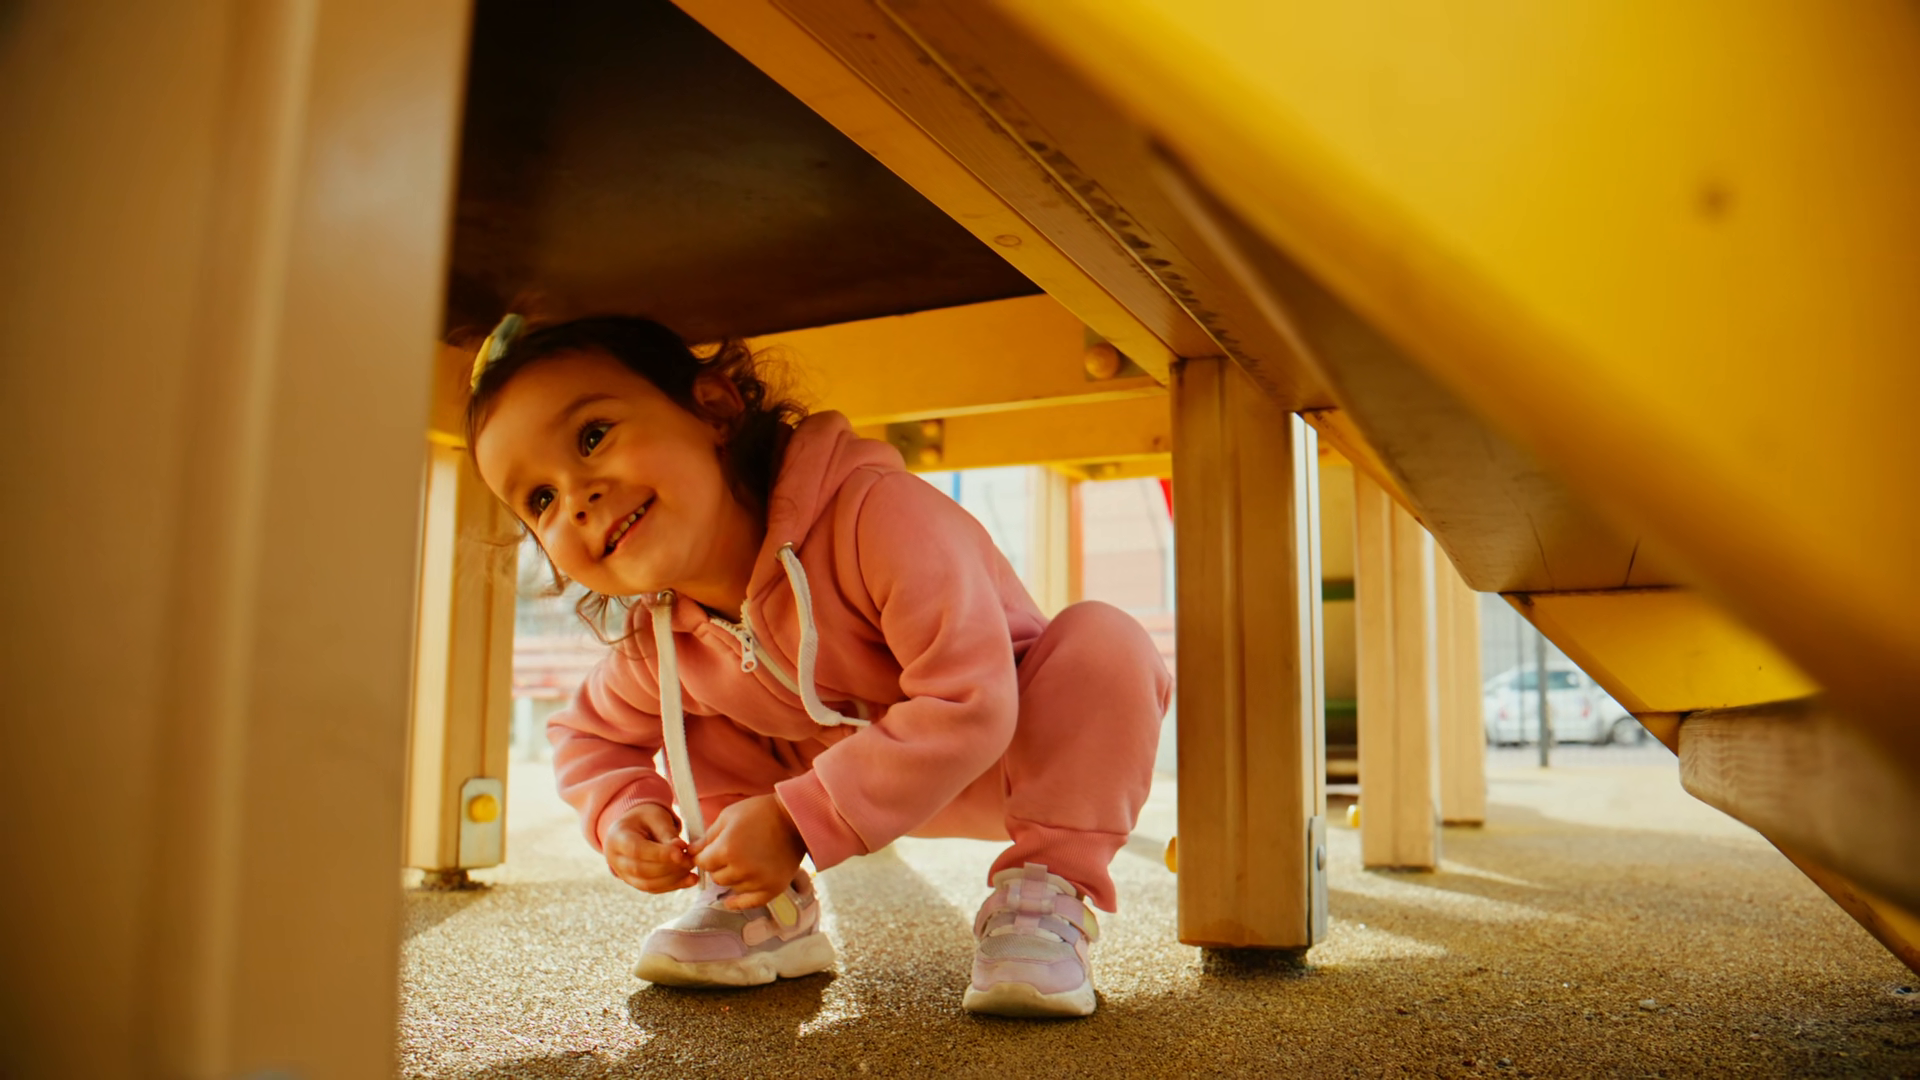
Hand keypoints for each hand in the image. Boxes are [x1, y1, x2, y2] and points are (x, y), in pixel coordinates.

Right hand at [604, 803, 696, 892]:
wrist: (634, 827)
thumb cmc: (645, 819)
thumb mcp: (655, 817)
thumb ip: (666, 833)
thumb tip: (681, 849)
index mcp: (617, 838)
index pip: (636, 850)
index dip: (659, 854)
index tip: (680, 853)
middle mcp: (616, 860)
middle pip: (642, 870)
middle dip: (669, 867)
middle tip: (690, 860)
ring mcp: (624, 875)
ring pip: (648, 884)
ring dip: (673, 879)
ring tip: (691, 869)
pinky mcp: (636, 883)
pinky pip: (655, 889)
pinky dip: (674, 885)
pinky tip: (691, 880)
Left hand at [692, 794, 807, 909]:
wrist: (794, 818)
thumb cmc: (760, 812)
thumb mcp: (728, 816)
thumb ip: (707, 837)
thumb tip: (691, 851)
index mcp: (727, 849)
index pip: (702, 863)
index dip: (703, 856)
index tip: (708, 852)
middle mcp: (741, 869)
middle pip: (716, 877)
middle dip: (718, 866)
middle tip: (729, 854)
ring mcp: (758, 881)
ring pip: (731, 888)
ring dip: (733, 878)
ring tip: (743, 862)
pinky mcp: (772, 888)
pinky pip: (749, 903)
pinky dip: (738, 902)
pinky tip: (730, 901)